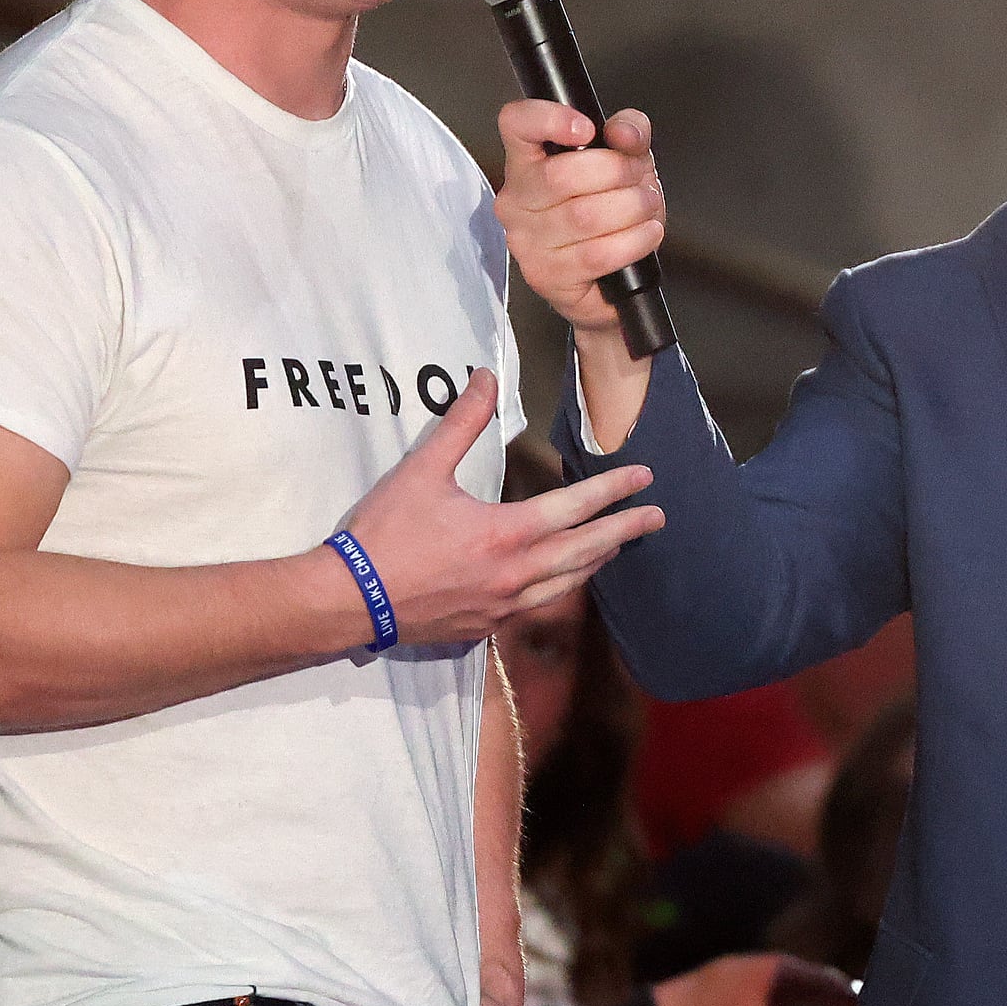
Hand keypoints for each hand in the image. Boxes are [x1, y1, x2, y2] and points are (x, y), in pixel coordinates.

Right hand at [331, 368, 661, 648]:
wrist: (349, 600)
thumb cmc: (384, 533)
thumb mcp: (421, 470)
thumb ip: (461, 424)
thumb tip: (484, 378)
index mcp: (505, 533)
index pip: (575, 507)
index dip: (613, 490)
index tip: (645, 478)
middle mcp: (515, 574)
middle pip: (586, 550)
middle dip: (624, 531)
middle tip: (657, 518)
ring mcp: (503, 606)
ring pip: (567, 583)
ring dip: (596, 562)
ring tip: (617, 547)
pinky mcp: (485, 627)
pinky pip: (537, 606)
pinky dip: (559, 587)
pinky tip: (562, 580)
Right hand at [494, 102, 664, 339]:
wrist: (610, 278)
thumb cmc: (608, 212)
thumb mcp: (626, 162)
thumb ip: (630, 134)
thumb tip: (624, 132)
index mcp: (528, 161)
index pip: (516, 124)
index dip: (548, 119)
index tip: (586, 128)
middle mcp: (517, 199)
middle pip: (563, 174)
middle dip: (618, 173)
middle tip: (640, 180)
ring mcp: (525, 240)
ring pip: (585, 216)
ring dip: (632, 208)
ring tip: (646, 207)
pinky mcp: (545, 275)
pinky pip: (597, 254)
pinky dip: (634, 241)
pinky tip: (646, 233)